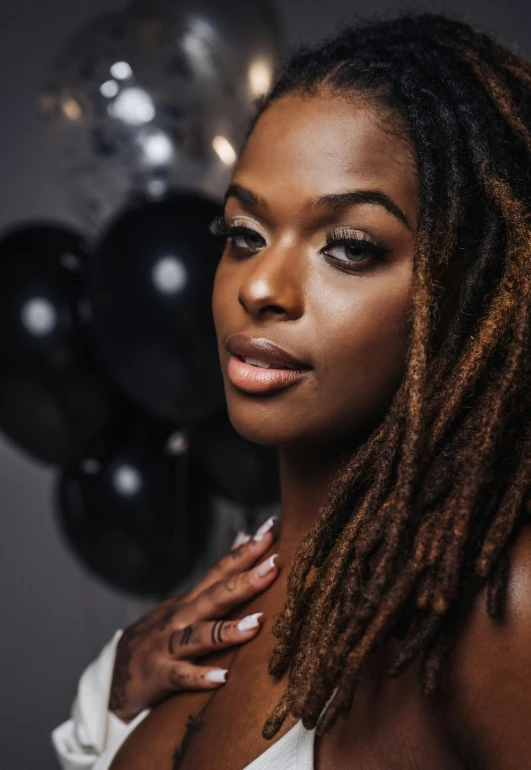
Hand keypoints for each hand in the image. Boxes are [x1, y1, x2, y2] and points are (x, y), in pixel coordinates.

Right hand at [108, 516, 278, 722]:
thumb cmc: (161, 637)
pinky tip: (222, 678)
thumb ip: (215, 582)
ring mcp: (168, 645)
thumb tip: (244, 545)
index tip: (271, 528)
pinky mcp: (159, 675)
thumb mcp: (186, 606)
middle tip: (275, 565)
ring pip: (199, 635)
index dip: (247, 550)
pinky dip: (199, 676)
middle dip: (246, 580)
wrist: (113, 676)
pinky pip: (181, 676)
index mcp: (192, 600)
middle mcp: (181, 617)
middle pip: (216, 595)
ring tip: (256, 624)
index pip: (222, 569)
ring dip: (228, 630)